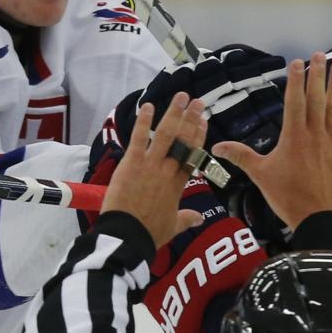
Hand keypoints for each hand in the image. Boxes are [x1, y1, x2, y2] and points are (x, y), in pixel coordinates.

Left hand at [100, 92, 207, 246]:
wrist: (128, 235)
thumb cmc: (150, 233)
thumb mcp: (173, 226)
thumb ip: (187, 219)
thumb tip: (200, 219)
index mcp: (179, 184)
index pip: (193, 155)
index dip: (199, 136)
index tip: (204, 121)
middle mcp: (168, 170)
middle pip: (184, 140)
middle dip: (191, 119)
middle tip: (197, 102)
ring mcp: (150, 165)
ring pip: (166, 134)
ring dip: (174, 114)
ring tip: (181, 96)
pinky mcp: (132, 163)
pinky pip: (138, 138)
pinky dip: (143, 121)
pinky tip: (148, 105)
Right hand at [212, 52, 331, 230]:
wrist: (318, 218)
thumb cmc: (287, 196)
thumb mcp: (260, 175)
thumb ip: (241, 156)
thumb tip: (216, 145)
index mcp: (293, 136)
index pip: (294, 101)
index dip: (295, 80)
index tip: (297, 62)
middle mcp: (314, 134)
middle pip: (316, 99)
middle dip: (317, 75)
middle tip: (319, 55)